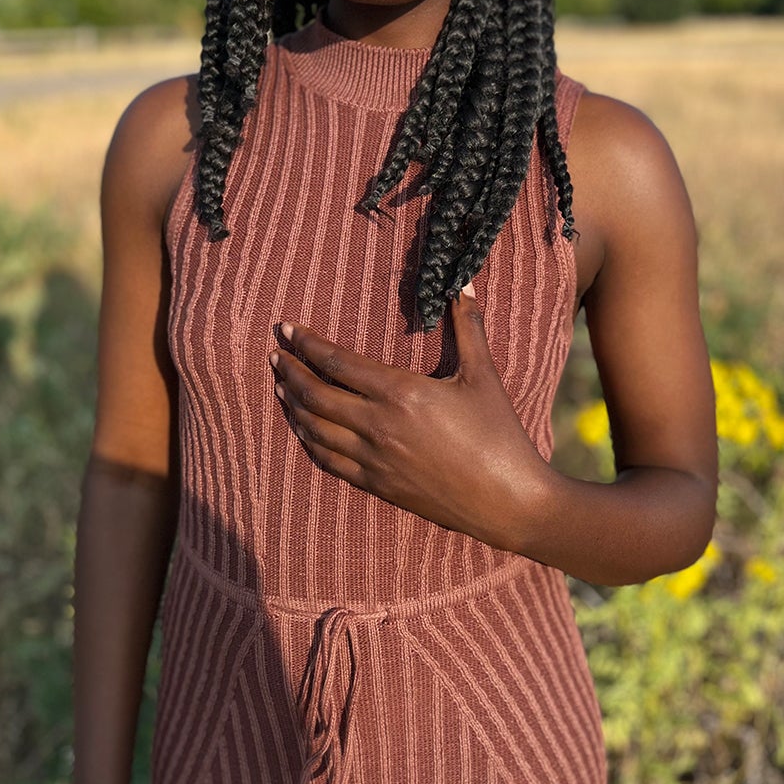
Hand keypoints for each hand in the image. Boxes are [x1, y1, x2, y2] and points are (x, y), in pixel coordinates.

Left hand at [268, 285, 548, 549]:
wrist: (509, 501)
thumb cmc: (499, 435)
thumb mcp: (483, 376)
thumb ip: (468, 327)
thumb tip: (464, 282)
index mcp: (400, 392)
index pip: (336, 362)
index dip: (306, 344)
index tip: (286, 329)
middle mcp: (377, 425)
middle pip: (314, 394)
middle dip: (289, 371)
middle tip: (274, 355)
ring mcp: (373, 458)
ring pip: (314, 428)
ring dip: (292, 404)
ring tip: (279, 386)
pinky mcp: (376, 484)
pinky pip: (328, 460)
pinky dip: (308, 440)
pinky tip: (301, 428)